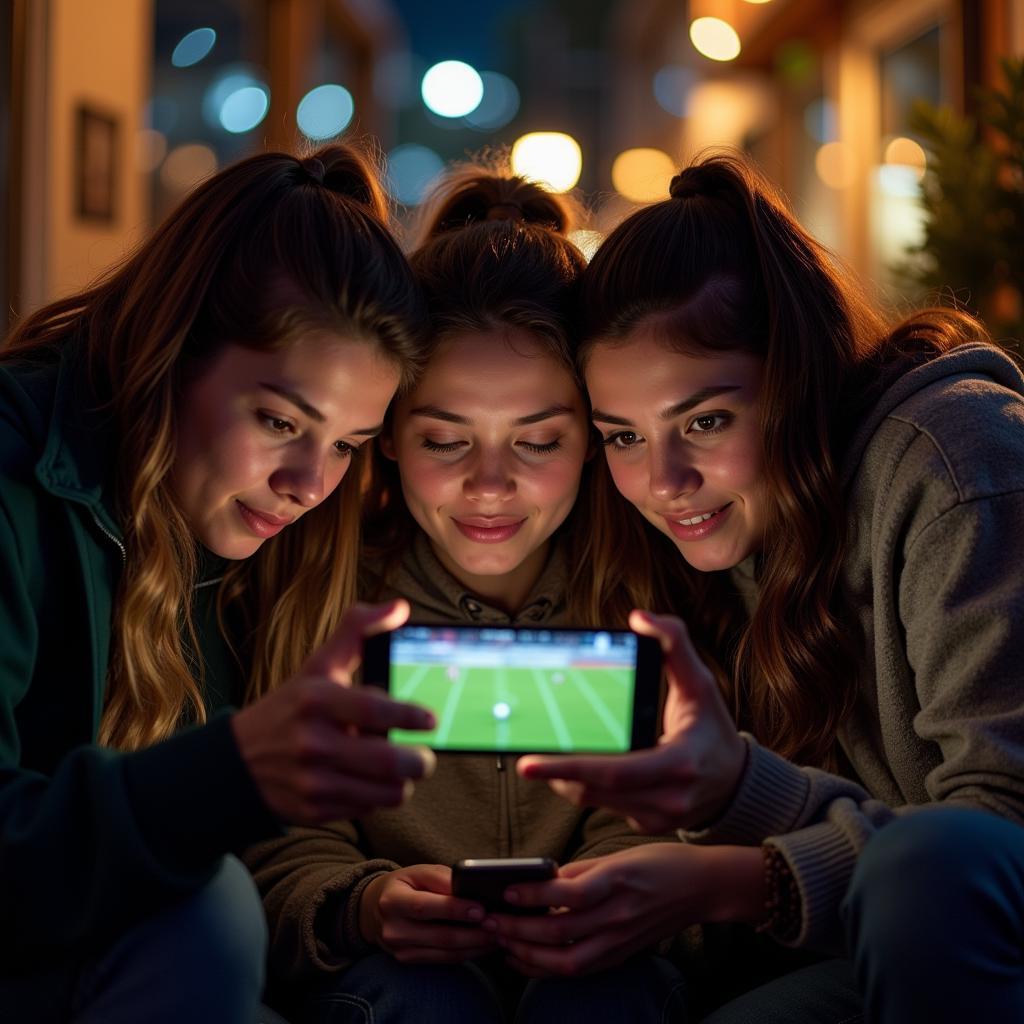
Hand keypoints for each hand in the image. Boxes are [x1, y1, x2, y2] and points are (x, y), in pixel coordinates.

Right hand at [231, 600, 435, 823]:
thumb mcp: (318, 666)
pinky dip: (377, 797)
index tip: (431, 719)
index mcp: (316, 699)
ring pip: (385, 792)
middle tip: (423, 756)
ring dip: (402, 783)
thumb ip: (358, 632)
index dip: (408, 716)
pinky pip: (367, 808)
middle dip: (418, 761)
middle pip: (387, 761)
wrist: (236, 761)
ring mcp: (312, 780)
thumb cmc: (291, 708)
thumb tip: (399, 608)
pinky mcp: (314, 810)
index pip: (373, 710)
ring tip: (400, 770)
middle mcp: (312, 741)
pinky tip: (368, 781)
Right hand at [359, 864, 497, 963]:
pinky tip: (484, 945)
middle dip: (473, 933)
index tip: (481, 909)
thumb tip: (468, 887)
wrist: (375, 909)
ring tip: (497, 935)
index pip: (425, 907)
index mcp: (392, 901)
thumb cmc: (404, 885)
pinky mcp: (409, 961)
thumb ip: (441, 878)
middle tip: (498, 925)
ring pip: (445, 952)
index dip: (454, 909)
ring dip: (475, 946)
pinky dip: (467, 953)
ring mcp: (400, 950)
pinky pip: (444, 960)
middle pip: (439, 936)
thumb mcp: (417, 872)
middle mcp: (393, 930)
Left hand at [485, 843, 763, 976]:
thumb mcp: (620, 854)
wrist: (702, 887)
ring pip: (566, 960)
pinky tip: (524, 958)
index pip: (569, 893)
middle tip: (488, 921)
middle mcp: (618, 914)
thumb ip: (581, 869)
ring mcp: (620, 939)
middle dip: (518, 929)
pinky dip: (547, 967)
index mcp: (617, 880)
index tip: (505, 891)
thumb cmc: (659, 862)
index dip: (534, 894)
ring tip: (500, 941)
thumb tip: (540, 879)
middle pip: (559, 931)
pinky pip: (578, 968)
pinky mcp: (622, 954)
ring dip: (527, 953)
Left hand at [517, 610, 745, 831]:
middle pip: (597, 790)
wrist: (736, 781)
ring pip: (595, 801)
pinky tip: (574, 769)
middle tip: (526, 762)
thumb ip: (674, 644)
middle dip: (557, 774)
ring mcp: (658, 815)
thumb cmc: (711, 726)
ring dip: (568, 780)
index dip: (571, 766)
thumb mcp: (701, 683)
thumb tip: (640, 618)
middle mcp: (670, 796)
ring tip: (548, 758)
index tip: (532, 762)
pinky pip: (605, 807)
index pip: (616, 770)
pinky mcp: (648, 823)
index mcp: (681, 762)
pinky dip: (585, 787)